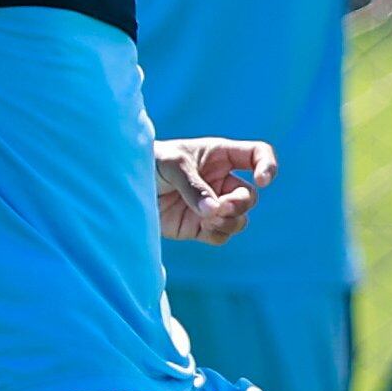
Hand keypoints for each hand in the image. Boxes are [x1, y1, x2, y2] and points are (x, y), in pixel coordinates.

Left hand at [155, 137, 272, 243]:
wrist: (123, 186)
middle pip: (250, 196)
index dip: (268, 166)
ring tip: (209, 219)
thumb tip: (214, 212)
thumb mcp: (172, 165)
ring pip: (240, 219)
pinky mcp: (199, 227)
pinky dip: (218, 233)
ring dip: (231, 221)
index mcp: (220, 155)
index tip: (263, 179)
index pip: (258, 155)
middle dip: (239, 203)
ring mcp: (212, 205)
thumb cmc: (148, 162)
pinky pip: (222, 235)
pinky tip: (203, 227)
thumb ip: (194, 186)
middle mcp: (220, 180)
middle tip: (219, 207)